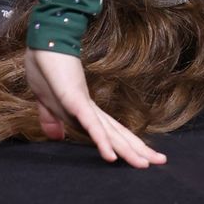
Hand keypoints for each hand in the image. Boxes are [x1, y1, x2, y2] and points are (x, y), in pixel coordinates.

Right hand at [24, 48, 166, 167]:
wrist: (42, 40)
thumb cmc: (44, 67)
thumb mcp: (45, 100)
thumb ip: (51, 119)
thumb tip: (56, 136)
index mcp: (85, 111)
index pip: (111, 132)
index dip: (126, 146)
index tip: (144, 157)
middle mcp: (90, 109)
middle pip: (118, 134)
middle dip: (138, 150)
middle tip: (161, 161)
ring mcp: (84, 105)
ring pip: (110, 133)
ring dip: (127, 150)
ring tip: (146, 163)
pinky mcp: (76, 100)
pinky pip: (91, 124)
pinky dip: (101, 141)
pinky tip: (111, 156)